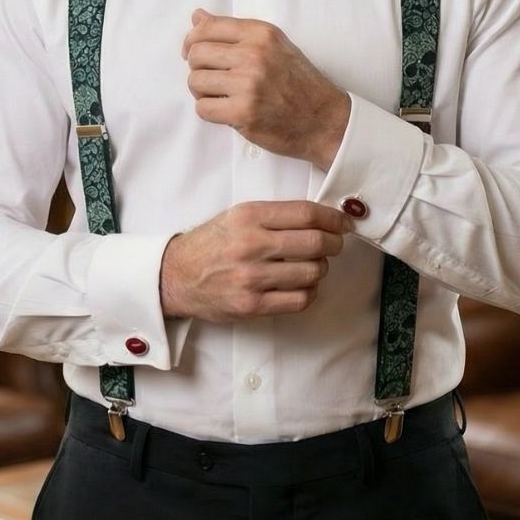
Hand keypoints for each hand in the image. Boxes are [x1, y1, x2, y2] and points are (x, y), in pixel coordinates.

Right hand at [160, 200, 346, 320]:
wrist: (176, 275)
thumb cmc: (212, 243)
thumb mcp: (238, 215)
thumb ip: (276, 215)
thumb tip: (322, 218)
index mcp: (249, 216)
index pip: (306, 214)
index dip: (333, 218)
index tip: (343, 222)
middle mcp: (251, 244)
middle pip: (315, 242)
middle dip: (334, 243)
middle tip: (335, 244)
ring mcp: (251, 277)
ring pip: (312, 272)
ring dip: (321, 269)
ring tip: (312, 265)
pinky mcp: (252, 305)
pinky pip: (300, 299)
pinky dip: (310, 292)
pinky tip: (302, 285)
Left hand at [182, 9, 349, 168]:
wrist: (324, 119)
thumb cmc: (298, 82)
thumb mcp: (273, 46)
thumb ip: (234, 31)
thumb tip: (197, 16)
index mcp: (261, 34)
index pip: (207, 27)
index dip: (192, 40)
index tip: (192, 52)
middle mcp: (254, 55)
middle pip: (196, 54)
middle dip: (197, 68)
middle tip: (210, 78)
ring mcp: (248, 84)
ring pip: (195, 82)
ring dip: (202, 92)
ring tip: (220, 95)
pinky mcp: (243, 113)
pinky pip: (203, 109)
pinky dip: (210, 112)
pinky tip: (226, 110)